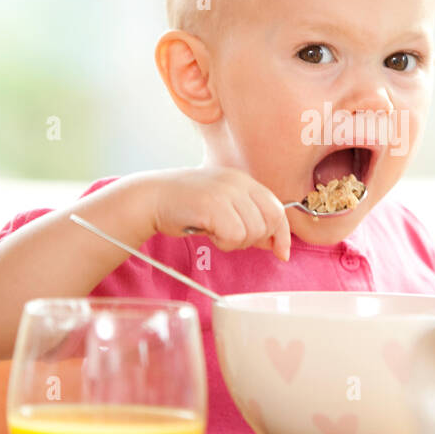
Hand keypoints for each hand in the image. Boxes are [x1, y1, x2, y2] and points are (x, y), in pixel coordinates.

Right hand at [149, 168, 290, 260]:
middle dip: (256, 238)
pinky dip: (223, 243)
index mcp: (243, 180)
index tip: (281, 253)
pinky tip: (207, 233)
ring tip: (214, 232)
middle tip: (230, 237)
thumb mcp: (223, 206)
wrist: (151, 197)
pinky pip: (234, 236)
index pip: (277, 208)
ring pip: (253, 231)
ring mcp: (226, 192)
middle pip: (270, 221)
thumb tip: (276, 243)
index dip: (283, 234)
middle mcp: (238, 182)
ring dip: (235, 242)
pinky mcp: (213, 205)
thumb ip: (249, 218)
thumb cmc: (185, 205)